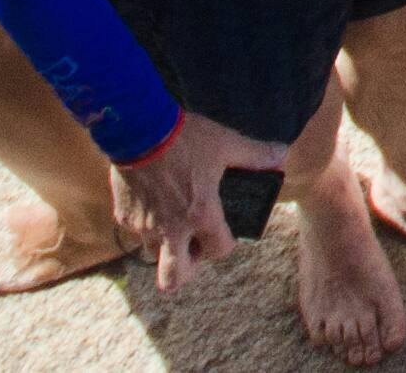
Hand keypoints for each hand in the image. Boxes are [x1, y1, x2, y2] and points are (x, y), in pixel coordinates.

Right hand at [113, 107, 297, 290]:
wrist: (138, 128)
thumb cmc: (185, 137)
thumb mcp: (226, 143)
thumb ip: (256, 154)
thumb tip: (282, 155)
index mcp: (201, 216)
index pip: (220, 251)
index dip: (226, 245)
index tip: (225, 231)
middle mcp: (171, 229)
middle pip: (174, 277)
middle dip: (186, 268)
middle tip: (192, 246)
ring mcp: (144, 226)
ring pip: (154, 254)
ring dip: (165, 245)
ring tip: (174, 219)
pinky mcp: (124, 217)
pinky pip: (136, 233)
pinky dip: (147, 225)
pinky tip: (153, 201)